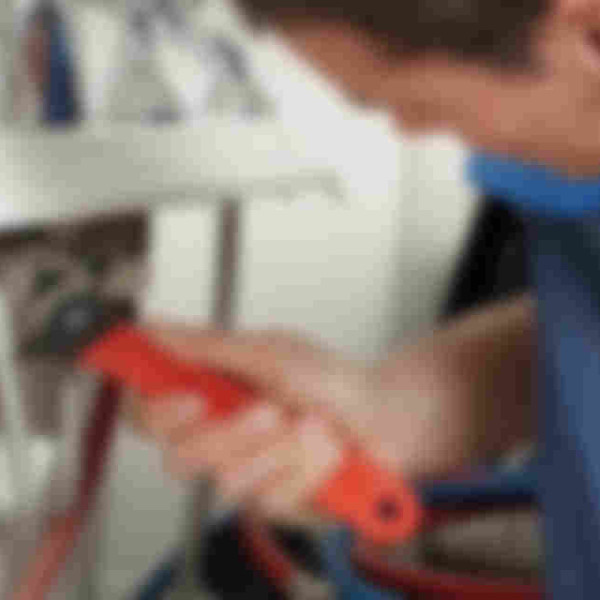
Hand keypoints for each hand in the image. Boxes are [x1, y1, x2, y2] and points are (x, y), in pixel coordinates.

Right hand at [125, 324, 468, 524]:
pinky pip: (269, 497)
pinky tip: (324, 450)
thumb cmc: (328, 378)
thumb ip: (209, 345)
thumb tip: (154, 328)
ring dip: (278, 447)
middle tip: (268, 409)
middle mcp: (219, 435)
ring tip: (310, 424)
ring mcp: (245, 470)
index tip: (191, 397)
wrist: (382, 416)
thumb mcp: (270, 351)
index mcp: (209, 393)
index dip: (156, 410)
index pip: (148, 412)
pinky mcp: (273, 500)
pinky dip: (306, 466)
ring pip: (225, 478)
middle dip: (230, 432)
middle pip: (178, 455)